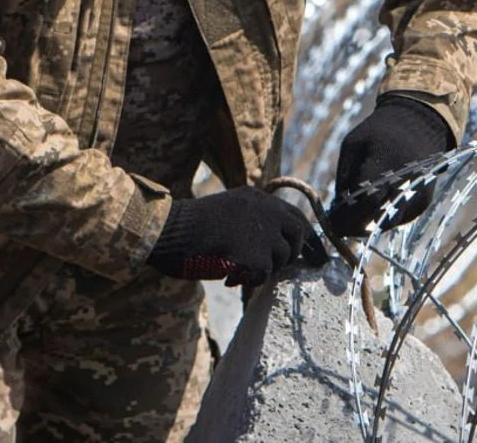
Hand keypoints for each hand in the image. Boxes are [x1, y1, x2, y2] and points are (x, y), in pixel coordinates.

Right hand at [147, 186, 327, 286]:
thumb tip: (277, 244)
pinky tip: (227, 275)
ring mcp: (261, 231)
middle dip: (290, 254)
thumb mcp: (226, 212)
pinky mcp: (255, 255)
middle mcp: (264, 209)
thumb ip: (251, 219)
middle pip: (298, 234)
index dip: (305, 237)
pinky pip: (264, 275)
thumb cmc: (187, 228)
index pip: (295, 215)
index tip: (311, 254)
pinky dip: (248, 280)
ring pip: (281, 257)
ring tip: (234, 267)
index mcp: (255, 197)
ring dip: (262, 268)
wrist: (165, 232)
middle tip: (269, 267)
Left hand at [327, 94, 454, 237]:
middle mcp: (405, 181)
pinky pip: (397, 219)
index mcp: (387, 161)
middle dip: (354, 225)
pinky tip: (369, 212)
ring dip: (368, 225)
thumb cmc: (378, 133)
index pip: (364, 199)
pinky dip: (382, 219)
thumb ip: (345, 176)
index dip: (346, 214)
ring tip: (351, 221)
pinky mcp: (422, 203)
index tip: (331, 224)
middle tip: (338, 228)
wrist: (418, 126)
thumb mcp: (353, 145)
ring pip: (386, 223)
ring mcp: (416, 194)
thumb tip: (337, 209)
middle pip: (376, 215)